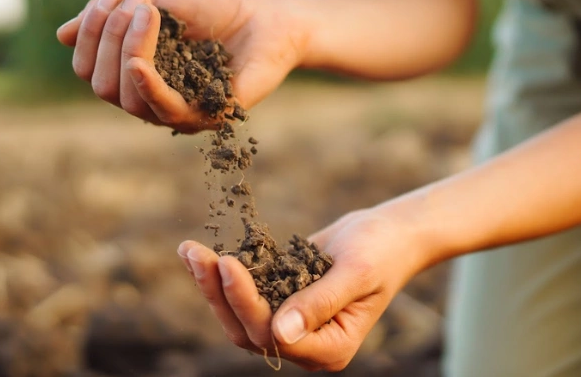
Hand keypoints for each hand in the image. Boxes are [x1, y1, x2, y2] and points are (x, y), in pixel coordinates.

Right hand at [56, 0, 309, 132]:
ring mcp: (177, 109)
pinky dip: (146, 86)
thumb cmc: (217, 6)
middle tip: (134, 6)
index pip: (88, 67)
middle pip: (99, 84)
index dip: (88, 34)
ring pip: (124, 98)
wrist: (269, 16)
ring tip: (149, 15)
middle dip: (105, 40)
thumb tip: (61, 35)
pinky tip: (138, 63)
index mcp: (135, 71)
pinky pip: (164, 111)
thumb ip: (114, 15)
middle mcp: (150, 96)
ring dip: (126, 51)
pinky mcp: (206, 116)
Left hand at [177, 208, 423, 371]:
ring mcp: (291, 324)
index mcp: (330, 348)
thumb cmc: (381, 251)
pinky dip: (221, 275)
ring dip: (212, 285)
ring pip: (240, 316)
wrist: (390, 234)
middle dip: (219, 293)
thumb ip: (320, 303)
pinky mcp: (281, 301)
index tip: (228, 264)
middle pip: (249, 330)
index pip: (275, 336)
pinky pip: (245, 295)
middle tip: (196, 253)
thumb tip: (281, 333)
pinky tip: (199, 253)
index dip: (246, 303)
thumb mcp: (356, 273)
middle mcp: (306, 344)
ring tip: (190, 250)